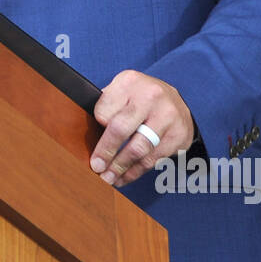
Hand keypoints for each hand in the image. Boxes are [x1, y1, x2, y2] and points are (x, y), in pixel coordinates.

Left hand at [91, 70, 193, 187]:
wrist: (177, 102)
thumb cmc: (140, 98)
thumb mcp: (122, 91)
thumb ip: (106, 106)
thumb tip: (82, 135)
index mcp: (130, 82)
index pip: (104, 111)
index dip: (97, 127)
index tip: (90, 141)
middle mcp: (151, 96)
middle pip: (121, 129)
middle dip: (105, 152)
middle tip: (96, 167)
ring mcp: (168, 117)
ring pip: (138, 150)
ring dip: (120, 168)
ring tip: (107, 178)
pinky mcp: (178, 136)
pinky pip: (152, 160)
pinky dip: (135, 172)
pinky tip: (124, 177)